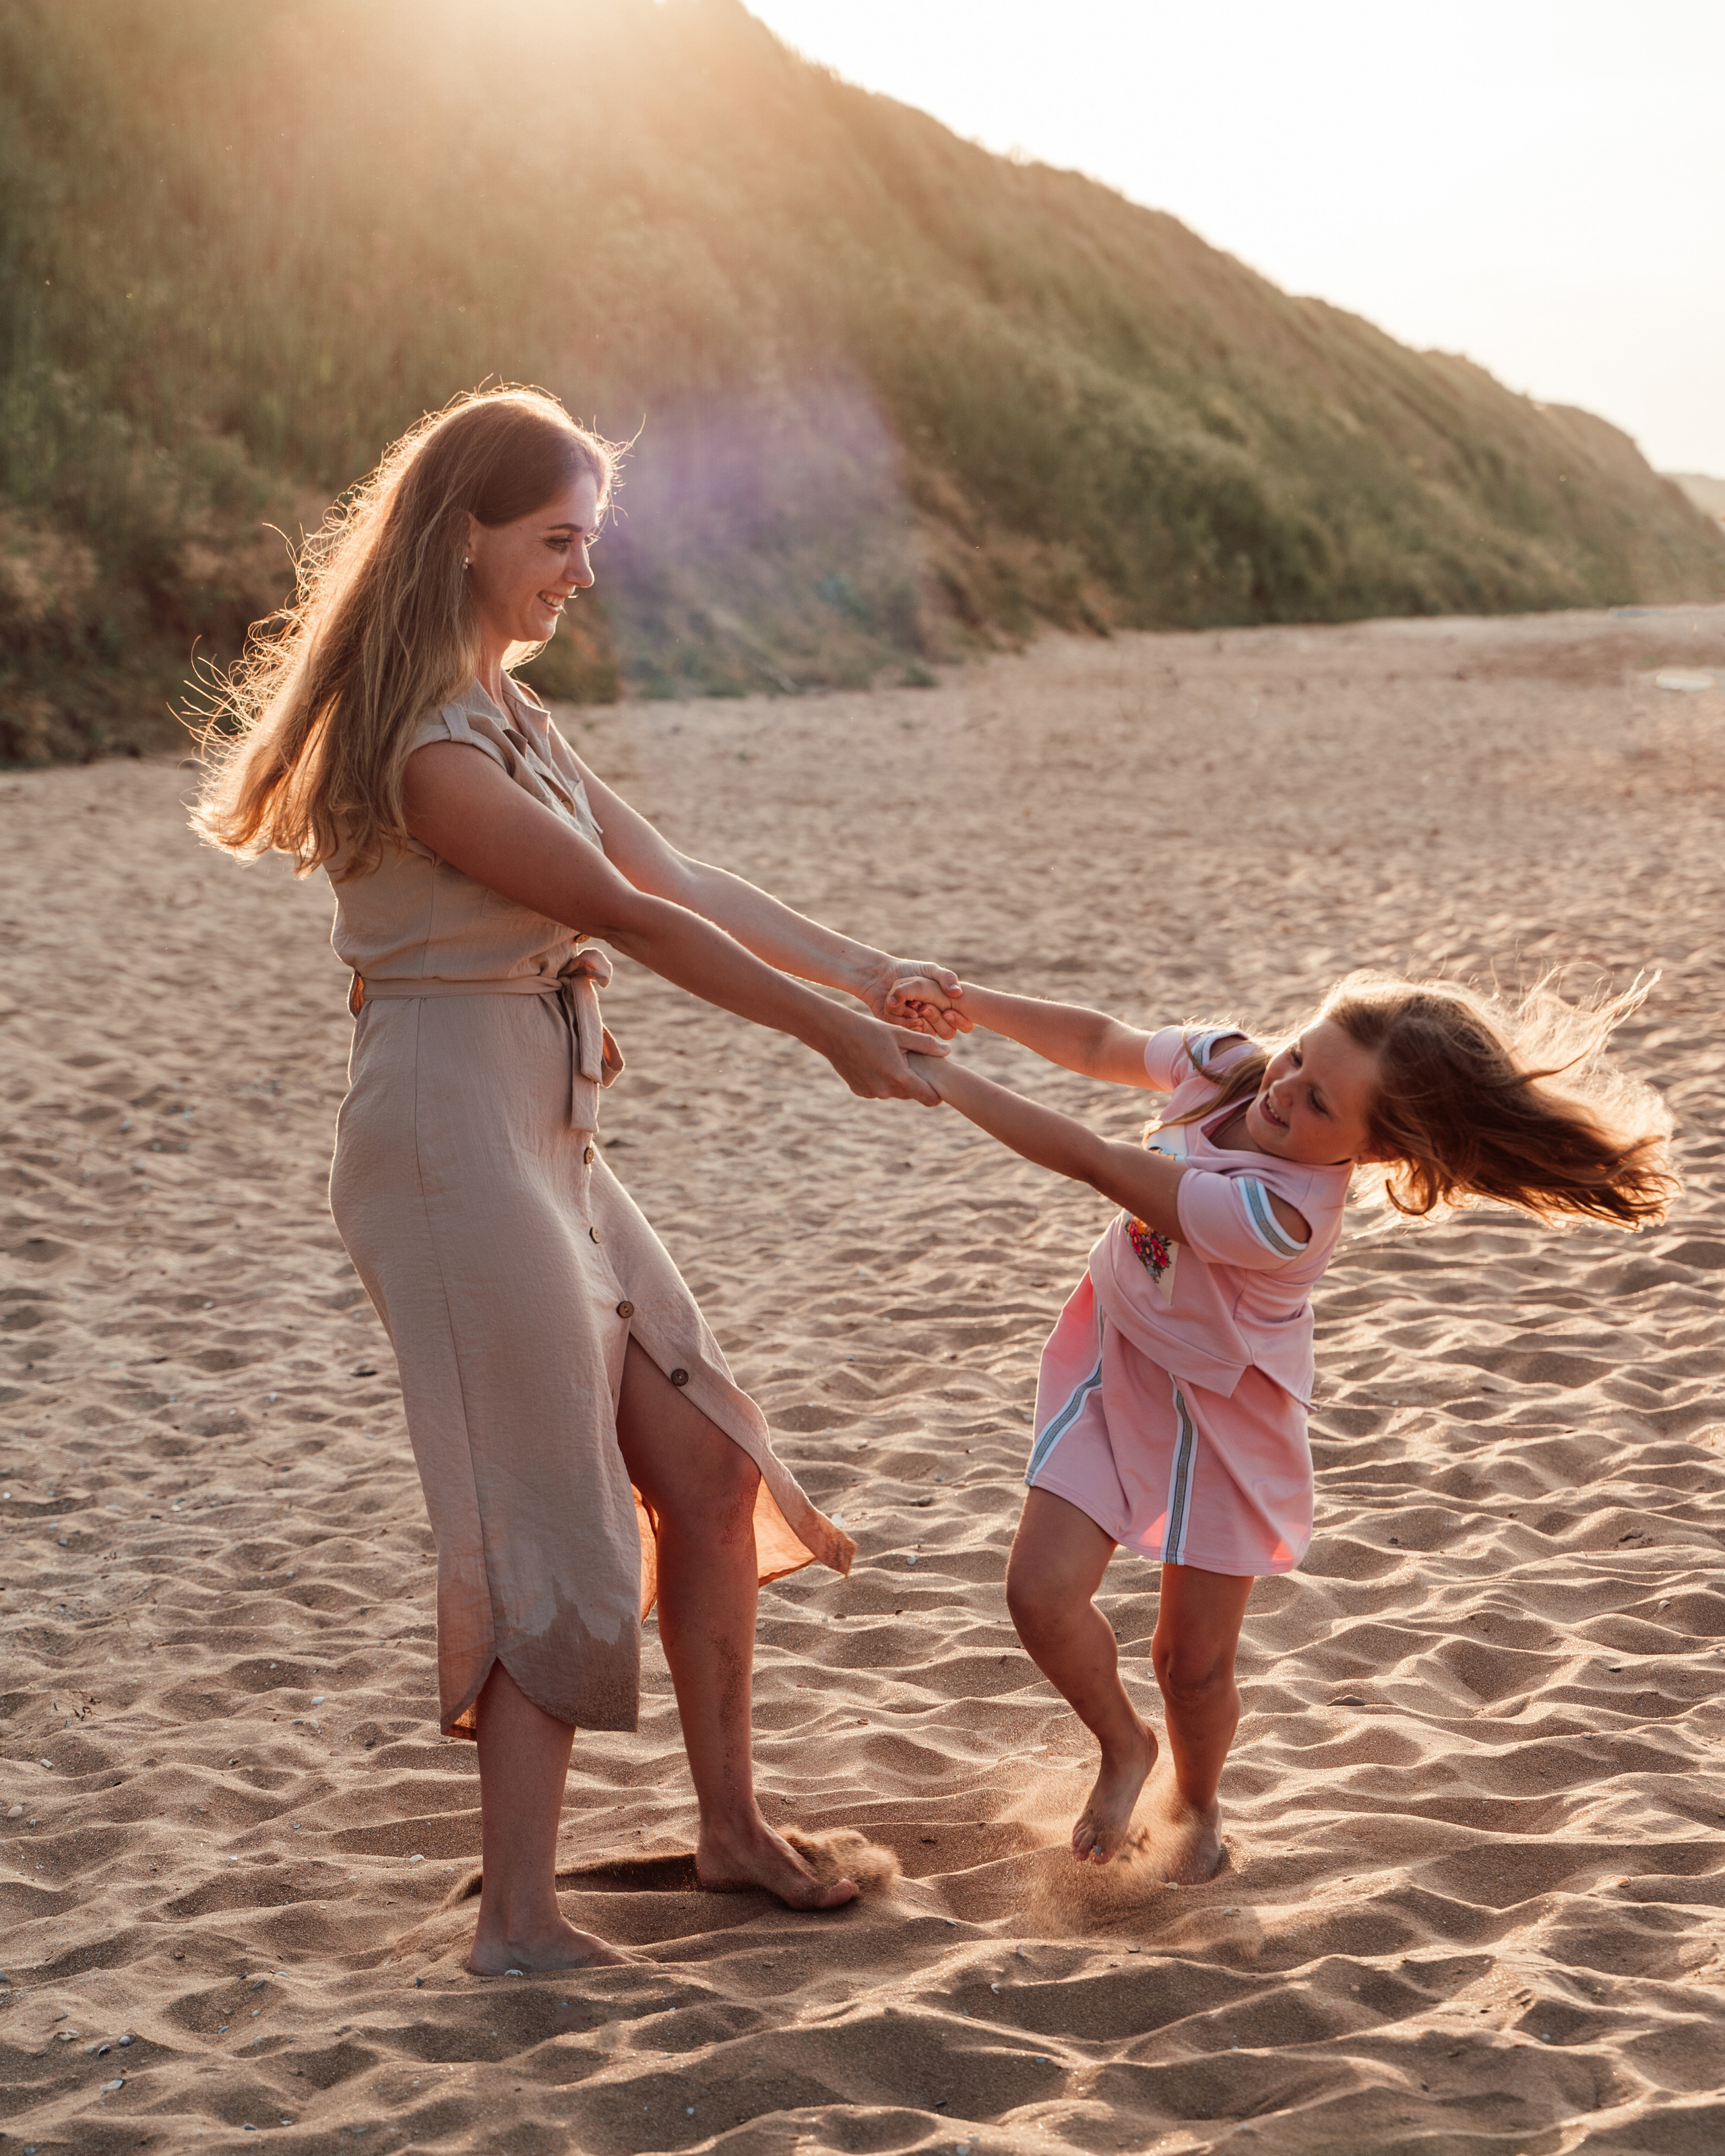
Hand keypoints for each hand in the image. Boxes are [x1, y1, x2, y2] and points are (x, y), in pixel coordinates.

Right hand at [818, 1011, 949, 1105]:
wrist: (834, 1033)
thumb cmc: (870, 1030)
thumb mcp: (900, 1034)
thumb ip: (926, 1044)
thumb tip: (948, 1051)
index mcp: (900, 1077)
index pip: (929, 1098)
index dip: (937, 1094)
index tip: (940, 1087)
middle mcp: (886, 1091)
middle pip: (911, 1094)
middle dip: (915, 1082)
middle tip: (913, 1063)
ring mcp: (872, 1093)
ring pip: (894, 1091)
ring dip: (897, 1080)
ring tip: (892, 1059)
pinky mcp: (860, 1092)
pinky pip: (879, 1089)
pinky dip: (881, 1080)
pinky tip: (875, 1062)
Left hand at [883, 972, 969, 1036]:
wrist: (882, 973)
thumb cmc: (909, 970)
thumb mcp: (931, 970)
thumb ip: (947, 977)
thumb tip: (957, 993)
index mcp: (945, 1009)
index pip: (964, 1025)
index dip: (959, 1021)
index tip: (948, 1012)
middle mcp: (934, 1020)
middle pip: (947, 1032)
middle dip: (936, 1018)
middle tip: (925, 1007)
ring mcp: (917, 1026)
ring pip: (927, 1034)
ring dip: (920, 1019)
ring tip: (913, 1005)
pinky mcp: (898, 1028)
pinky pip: (906, 1031)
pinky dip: (902, 1019)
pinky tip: (899, 1006)